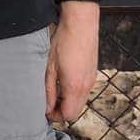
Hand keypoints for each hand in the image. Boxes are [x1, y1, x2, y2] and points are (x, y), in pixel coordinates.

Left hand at [47, 5, 100, 125]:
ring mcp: (92, 80)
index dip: (56, 117)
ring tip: (55, 89)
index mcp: (74, 86)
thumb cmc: (64, 42)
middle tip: (48, 102)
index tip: (46, 110)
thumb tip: (47, 108)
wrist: (81, 23)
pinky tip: (64, 81)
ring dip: (68, 101)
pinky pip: (84, 91)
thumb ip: (49, 90)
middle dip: (62, 111)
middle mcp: (86, 86)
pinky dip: (74, 93)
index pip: (69, 115)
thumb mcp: (50, 67)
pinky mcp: (93, 74)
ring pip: (80, 102)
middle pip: (76, 111)